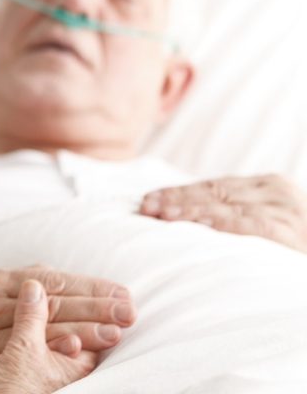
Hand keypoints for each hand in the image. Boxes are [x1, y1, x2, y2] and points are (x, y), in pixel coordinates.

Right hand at [0, 266, 134, 393]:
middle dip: (95, 305)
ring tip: (116, 331)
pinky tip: (77, 349)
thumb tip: (32, 273)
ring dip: (84, 327)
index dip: (87, 286)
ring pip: (42, 325)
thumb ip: (1, 284)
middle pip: (53, 300)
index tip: (119, 292)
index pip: (49, 280)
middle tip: (130, 310)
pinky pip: (22, 351)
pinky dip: (51, 348)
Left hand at [139, 174, 306, 252]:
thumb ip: (239, 216)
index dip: (178, 193)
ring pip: (226, 205)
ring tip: (159, 215)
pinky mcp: (291, 231)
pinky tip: (197, 226)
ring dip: (189, 210)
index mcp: (268, 186)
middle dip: (175, 200)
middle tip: (144, 208)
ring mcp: (286, 210)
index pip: (213, 186)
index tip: (147, 201)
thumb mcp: (270, 224)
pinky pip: (249, 225)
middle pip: (214, 192)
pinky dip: (221, 223)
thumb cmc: (297, 249)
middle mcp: (276, 191)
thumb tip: (192, 218)